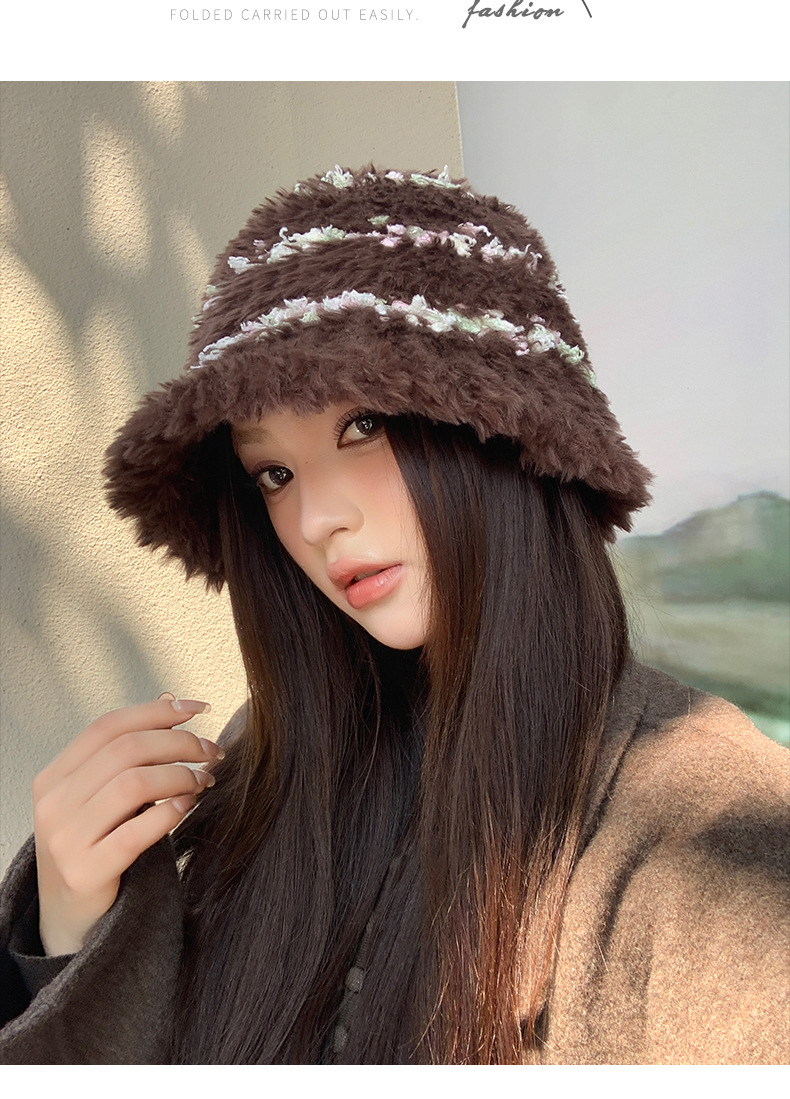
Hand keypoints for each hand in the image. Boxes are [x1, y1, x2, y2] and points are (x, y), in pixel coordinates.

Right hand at [33, 695, 221, 956]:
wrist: (68, 918)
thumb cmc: (94, 846)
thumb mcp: (99, 796)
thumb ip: (127, 754)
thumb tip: (170, 700)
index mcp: (54, 777)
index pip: (107, 726)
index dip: (156, 712)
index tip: (197, 708)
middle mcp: (53, 804)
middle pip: (125, 750)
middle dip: (179, 743)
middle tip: (211, 751)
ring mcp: (65, 840)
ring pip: (133, 784)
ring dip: (180, 776)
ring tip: (204, 781)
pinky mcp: (85, 872)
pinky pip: (136, 832)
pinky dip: (170, 812)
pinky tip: (188, 805)